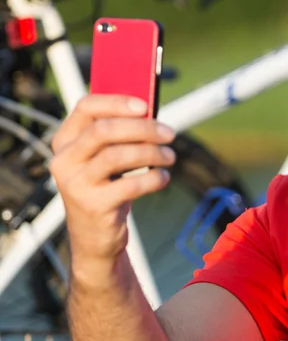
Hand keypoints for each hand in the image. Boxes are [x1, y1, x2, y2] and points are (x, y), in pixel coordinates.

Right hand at [50, 95, 175, 279]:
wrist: (95, 237)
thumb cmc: (106, 187)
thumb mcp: (106, 159)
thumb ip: (120, 135)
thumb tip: (151, 113)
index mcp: (65, 140)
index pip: (86, 107)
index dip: (117, 102)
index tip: (146, 106)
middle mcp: (64, 160)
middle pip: (104, 130)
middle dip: (143, 128)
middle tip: (169, 133)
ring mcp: (75, 184)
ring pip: (117, 156)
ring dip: (152, 153)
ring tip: (170, 156)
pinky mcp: (93, 206)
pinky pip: (130, 185)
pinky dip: (153, 179)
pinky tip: (163, 177)